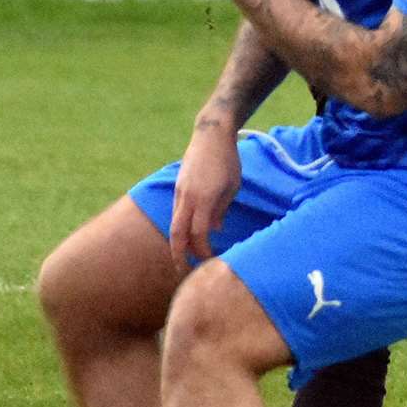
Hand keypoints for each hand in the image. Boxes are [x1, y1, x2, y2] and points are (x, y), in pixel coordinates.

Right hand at [169, 118, 241, 269]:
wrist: (211, 134)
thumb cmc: (228, 160)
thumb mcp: (232, 187)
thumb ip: (221, 210)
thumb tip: (215, 229)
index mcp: (203, 198)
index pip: (198, 233)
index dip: (202, 251)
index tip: (210, 261)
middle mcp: (187, 197)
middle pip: (176, 233)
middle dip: (178, 255)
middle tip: (182, 272)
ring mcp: (179, 191)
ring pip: (174, 223)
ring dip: (178, 242)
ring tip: (185, 258)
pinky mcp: (178, 187)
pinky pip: (176, 212)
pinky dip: (180, 227)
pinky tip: (188, 236)